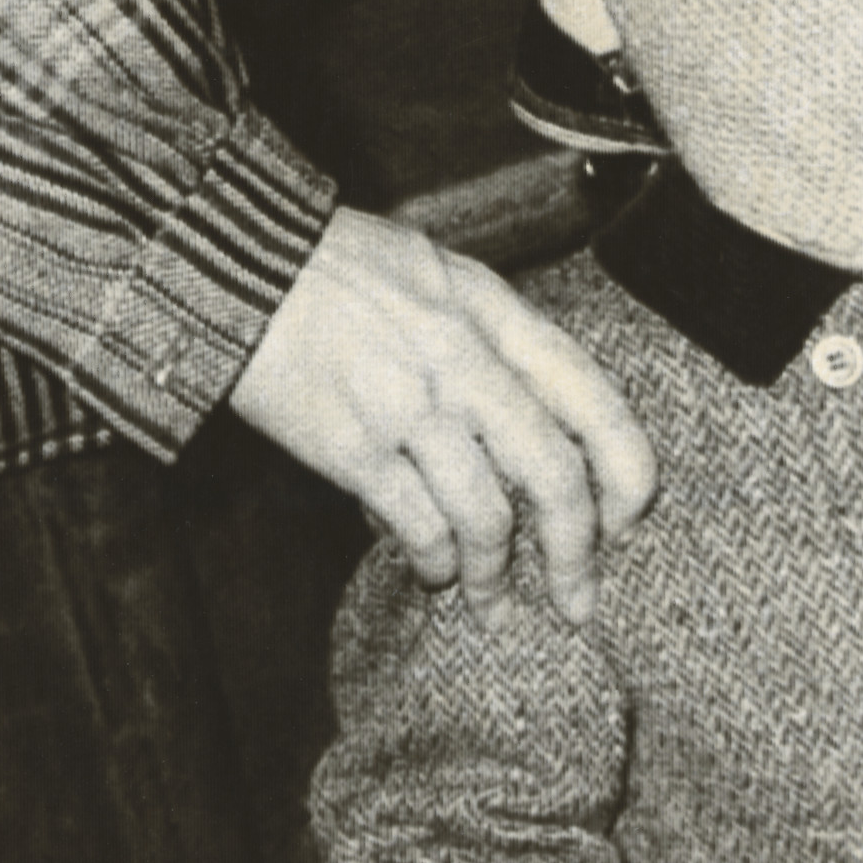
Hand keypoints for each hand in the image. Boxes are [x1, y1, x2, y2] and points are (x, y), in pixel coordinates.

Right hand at [230, 208, 656, 622]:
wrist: (233, 262)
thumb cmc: (335, 265)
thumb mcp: (432, 269)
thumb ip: (488, 332)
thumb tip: (531, 411)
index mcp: (488, 307)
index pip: (589, 394)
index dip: (626, 467)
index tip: (629, 518)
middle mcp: (460, 357)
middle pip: (553, 473)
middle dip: (576, 551)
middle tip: (579, 599)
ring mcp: (407, 404)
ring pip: (487, 515)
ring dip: (495, 575)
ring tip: (490, 600)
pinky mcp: (351, 446)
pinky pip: (417, 525)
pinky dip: (435, 561)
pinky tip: (433, 569)